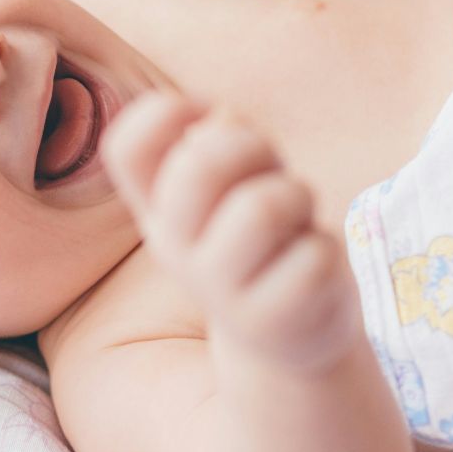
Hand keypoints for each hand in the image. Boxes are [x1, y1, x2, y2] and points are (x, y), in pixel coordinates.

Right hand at [102, 91, 360, 374]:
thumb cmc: (264, 239)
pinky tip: (312, 267)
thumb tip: (223, 120)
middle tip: (273, 172)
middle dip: (253, 148)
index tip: (208, 118)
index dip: (165, 112)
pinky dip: (325, 249)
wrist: (285, 339)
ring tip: (298, 221)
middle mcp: (173, 248)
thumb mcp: (239, 185)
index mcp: (157, 209)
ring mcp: (216, 291)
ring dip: (296, 198)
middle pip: (198, 164)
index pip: (127, 147)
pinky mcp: (269, 321)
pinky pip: (311, 255)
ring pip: (261, 207)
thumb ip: (223, 144)